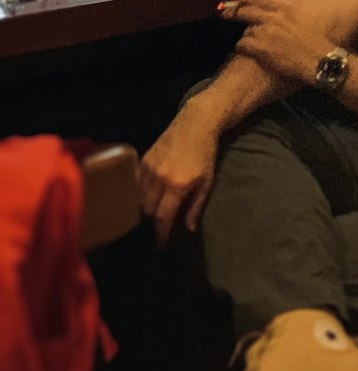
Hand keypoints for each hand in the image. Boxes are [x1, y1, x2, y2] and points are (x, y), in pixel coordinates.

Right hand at [138, 102, 219, 246]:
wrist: (195, 124)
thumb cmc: (205, 154)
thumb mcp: (207, 181)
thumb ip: (196, 206)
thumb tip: (189, 229)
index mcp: (177, 186)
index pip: (163, 217)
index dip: (161, 234)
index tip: (160, 246)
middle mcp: (159, 179)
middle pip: (149, 211)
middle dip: (153, 222)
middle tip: (158, 228)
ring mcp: (149, 168)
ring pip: (139, 199)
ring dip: (145, 209)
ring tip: (152, 215)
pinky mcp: (143, 160)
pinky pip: (136, 184)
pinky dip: (140, 194)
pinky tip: (145, 198)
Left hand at [220, 0, 327, 85]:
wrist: (321, 60)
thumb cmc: (319, 39)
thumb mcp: (308, 15)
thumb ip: (294, 6)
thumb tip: (287, 1)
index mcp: (286, 6)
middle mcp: (273, 16)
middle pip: (246, 11)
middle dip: (233, 12)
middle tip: (224, 13)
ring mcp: (265, 32)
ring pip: (247, 30)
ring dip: (246, 34)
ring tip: (246, 39)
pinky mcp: (260, 47)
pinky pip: (243, 44)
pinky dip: (242, 47)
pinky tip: (243, 51)